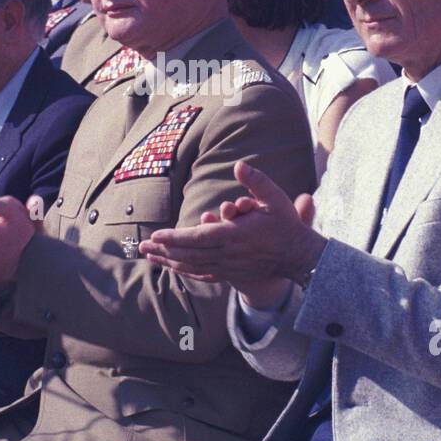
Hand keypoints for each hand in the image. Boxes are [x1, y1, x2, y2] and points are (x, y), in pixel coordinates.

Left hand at [139, 161, 323, 301]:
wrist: (297, 256)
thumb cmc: (285, 226)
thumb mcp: (275, 199)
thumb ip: (257, 182)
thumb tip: (239, 166)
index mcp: (234, 236)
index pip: (198, 238)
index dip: (175, 238)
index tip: (156, 235)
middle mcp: (227, 254)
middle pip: (189, 254)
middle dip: (164, 250)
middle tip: (142, 247)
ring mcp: (228, 266)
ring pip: (192, 266)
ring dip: (169, 261)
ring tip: (150, 256)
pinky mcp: (230, 274)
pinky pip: (203, 274)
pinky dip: (185, 271)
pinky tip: (173, 268)